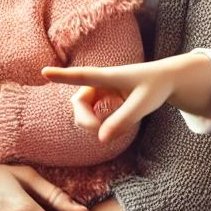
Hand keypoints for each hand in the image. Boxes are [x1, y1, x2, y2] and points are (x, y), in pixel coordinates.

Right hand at [43, 53, 210, 141]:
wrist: (166, 79)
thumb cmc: (156, 87)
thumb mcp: (144, 104)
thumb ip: (124, 120)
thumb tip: (101, 139)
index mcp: (110, 76)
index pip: (83, 75)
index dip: (64, 75)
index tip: (44, 71)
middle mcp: (102, 80)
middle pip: (79, 101)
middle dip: (83, 119)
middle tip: (97, 132)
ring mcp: (101, 88)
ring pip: (82, 107)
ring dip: (88, 121)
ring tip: (105, 130)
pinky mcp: (104, 95)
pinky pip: (90, 110)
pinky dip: (94, 120)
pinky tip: (106, 125)